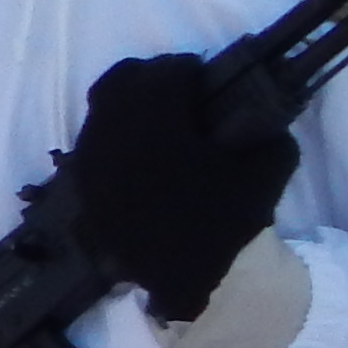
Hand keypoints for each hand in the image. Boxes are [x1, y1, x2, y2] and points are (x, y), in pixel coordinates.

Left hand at [61, 51, 295, 321]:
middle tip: (179, 90)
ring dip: (129, 101)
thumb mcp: (265, 170)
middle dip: (153, 77)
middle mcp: (113, 135)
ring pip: (101, 108)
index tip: (203, 77)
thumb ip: (265, 128)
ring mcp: (91, 160)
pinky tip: (140, 150)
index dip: (188, 69)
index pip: (166, 72)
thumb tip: (254, 105)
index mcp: (156, 124)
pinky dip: (113, 132)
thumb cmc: (225, 222)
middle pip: (124, 80)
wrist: (186, 278)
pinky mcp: (82, 184)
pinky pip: (92, 140)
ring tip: (159, 117)